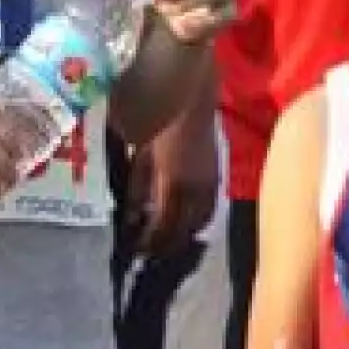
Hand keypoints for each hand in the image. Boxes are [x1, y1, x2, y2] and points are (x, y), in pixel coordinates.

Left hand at [134, 107, 219, 254]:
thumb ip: (137, 188)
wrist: (191, 96)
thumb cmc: (158, 119)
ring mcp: (209, 183)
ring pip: (199, 223)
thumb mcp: (140, 156)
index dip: (149, 242)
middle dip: (165, 246)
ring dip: (183, 236)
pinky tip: (186, 223)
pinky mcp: (216, 176)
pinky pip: (209, 209)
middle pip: (182, 230)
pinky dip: (197, 222)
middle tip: (148, 252)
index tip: (136, 250)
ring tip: (166, 242)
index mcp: (172, 183)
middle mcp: (194, 189)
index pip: (163, 226)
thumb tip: (131, 218)